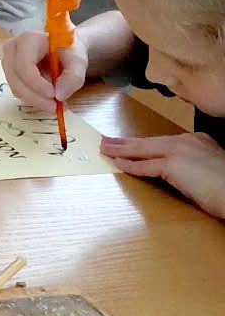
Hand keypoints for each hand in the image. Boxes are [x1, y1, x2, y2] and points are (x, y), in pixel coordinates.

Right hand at [1, 30, 86, 107]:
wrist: (62, 48)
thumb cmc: (69, 51)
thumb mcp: (78, 61)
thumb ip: (73, 77)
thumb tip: (59, 95)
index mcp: (28, 39)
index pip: (24, 65)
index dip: (37, 83)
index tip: (54, 96)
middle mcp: (12, 49)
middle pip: (17, 78)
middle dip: (36, 97)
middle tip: (55, 108)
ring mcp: (8, 61)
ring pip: (16, 87)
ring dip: (35, 100)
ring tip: (55, 105)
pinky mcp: (9, 72)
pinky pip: (17, 90)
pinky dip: (32, 99)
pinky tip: (47, 100)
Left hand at [103, 133, 224, 219]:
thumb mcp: (208, 170)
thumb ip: (191, 167)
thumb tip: (176, 175)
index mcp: (197, 140)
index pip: (163, 142)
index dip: (143, 144)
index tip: (129, 144)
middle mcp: (187, 141)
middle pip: (150, 142)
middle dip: (126, 143)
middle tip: (107, 141)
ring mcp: (180, 151)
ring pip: (143, 150)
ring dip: (122, 150)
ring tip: (106, 149)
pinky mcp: (174, 165)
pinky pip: (145, 166)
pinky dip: (130, 165)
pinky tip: (118, 164)